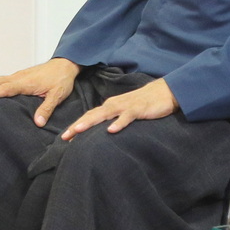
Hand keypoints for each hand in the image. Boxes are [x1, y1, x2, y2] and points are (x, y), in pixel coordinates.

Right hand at [0, 57, 80, 126]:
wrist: (66, 64)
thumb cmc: (62, 80)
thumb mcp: (57, 95)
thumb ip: (46, 109)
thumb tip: (37, 123)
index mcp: (25, 82)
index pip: (5, 89)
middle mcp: (18, 78)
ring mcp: (17, 76)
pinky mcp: (18, 77)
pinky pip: (0, 80)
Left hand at [62, 78, 178, 138]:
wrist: (164, 92)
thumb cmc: (144, 104)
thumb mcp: (126, 112)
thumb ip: (114, 120)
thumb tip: (102, 133)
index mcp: (110, 106)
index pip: (89, 116)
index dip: (77, 125)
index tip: (64, 137)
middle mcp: (114, 105)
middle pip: (92, 115)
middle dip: (77, 125)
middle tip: (64, 136)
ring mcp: (125, 106)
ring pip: (105, 114)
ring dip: (91, 122)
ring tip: (78, 130)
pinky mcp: (138, 109)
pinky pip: (127, 117)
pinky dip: (118, 123)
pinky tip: (111, 130)